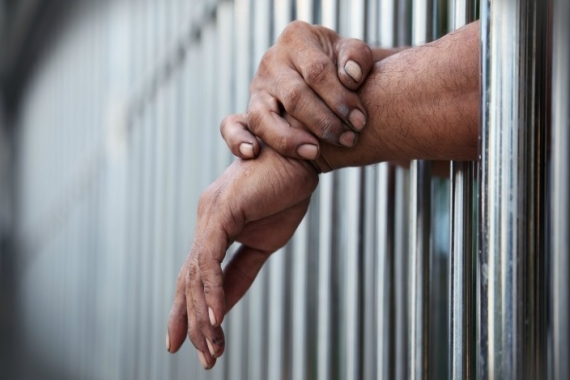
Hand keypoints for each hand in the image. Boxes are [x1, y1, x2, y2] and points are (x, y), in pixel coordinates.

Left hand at [166, 144, 318, 368]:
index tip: (193, 342)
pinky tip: (215, 320)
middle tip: (202, 358)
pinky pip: (210, 259)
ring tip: (211, 350)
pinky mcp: (222, 212)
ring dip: (203, 317)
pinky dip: (212, 291)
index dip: (191, 310)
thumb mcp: (265, 244)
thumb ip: (241, 272)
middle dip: (190, 321)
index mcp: (216, 228)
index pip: (197, 275)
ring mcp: (210, 216)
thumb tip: (223, 306)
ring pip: (196, 275)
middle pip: (190, 279)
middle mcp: (206, 221)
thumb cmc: (286, 192)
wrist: (304, 156)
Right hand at [221, 20, 373, 160]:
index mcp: (296, 39)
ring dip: (289, 140)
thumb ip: (357, 59)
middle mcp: (271, 61)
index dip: (340, 99)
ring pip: (263, 116)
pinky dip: (238, 140)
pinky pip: (232, 125)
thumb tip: (351, 77)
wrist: (326, 76)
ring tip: (314, 153)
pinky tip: (252, 153)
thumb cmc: (341, 66)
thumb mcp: (352, 53)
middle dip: (323, 122)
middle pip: (295, 96)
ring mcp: (257, 88)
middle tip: (347, 139)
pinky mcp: (248, 110)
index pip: (317, 71)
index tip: (360, 121)